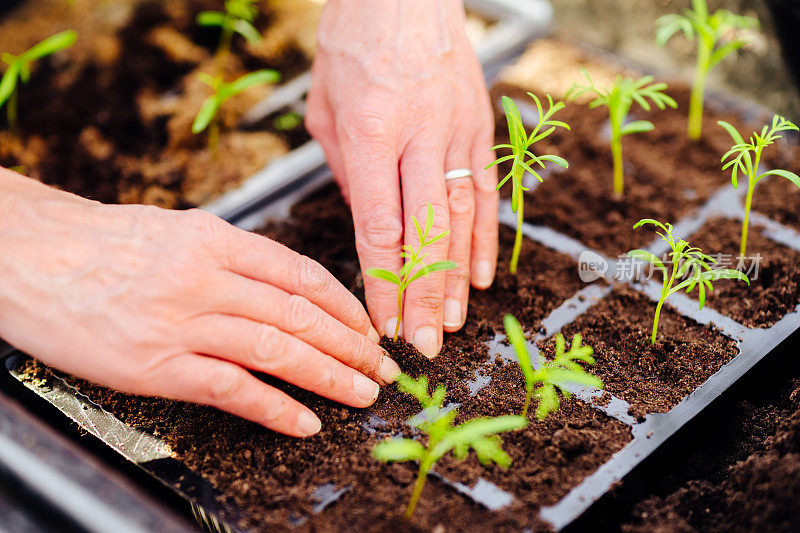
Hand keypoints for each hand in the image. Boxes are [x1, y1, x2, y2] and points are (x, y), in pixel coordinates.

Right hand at [0, 169, 399, 436]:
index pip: (301, 273)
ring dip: (328, 376)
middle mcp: (206, 277)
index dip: (344, 305)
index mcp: (216, 239)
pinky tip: (303, 421)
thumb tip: (287, 287)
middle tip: (379, 367)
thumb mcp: (178, 231)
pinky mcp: (157, 365)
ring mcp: (183, 321)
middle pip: (300, 314)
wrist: (30, 256)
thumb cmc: (102, 244)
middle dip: (350, 345)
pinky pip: (232, 389)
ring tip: (360, 393)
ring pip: (276, 350)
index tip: (367, 326)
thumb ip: (234, 256)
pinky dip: (275, 408)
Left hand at [305, 0, 498, 357]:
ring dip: (456, 276)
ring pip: (459, 219)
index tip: (381, 322)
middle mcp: (420, 136)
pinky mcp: (479, 127)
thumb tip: (368, 224)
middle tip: (422, 343)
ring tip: (452, 321)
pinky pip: (485, 192)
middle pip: (425, 233)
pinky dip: (484, 238)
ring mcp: (457, 131)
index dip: (382, 282)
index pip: (379, 226)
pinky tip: (481, 275)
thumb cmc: (354, 41)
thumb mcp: (325, 105)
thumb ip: (345, 170)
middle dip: (423, 295)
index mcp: (372, 132)